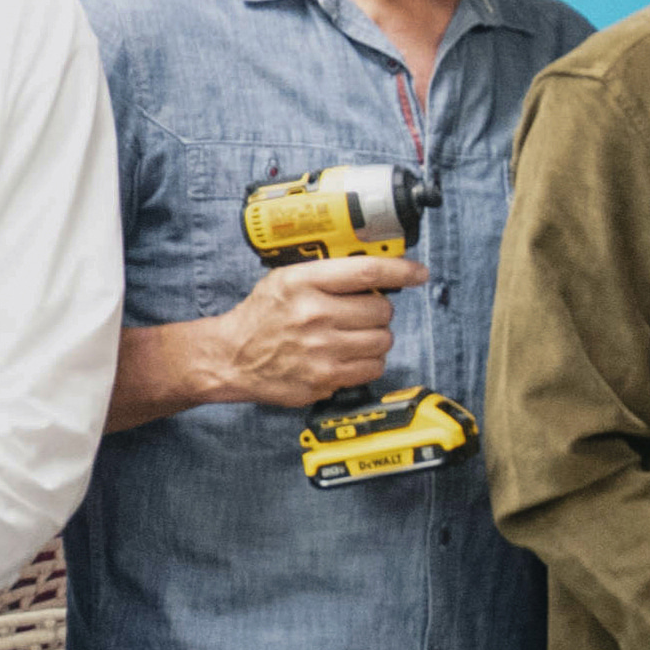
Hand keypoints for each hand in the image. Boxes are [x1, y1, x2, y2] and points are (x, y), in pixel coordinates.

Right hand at [206, 253, 422, 407]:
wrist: (232, 357)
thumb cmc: (263, 316)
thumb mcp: (286, 279)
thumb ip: (327, 273)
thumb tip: (377, 269)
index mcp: (302, 283)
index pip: (365, 272)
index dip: (400, 271)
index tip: (417, 272)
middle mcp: (313, 316)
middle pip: (382, 310)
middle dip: (379, 311)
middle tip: (363, 313)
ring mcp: (320, 351)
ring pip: (382, 341)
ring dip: (376, 337)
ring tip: (355, 335)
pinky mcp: (325, 379)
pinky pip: (372, 368)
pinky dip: (369, 362)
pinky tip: (350, 355)